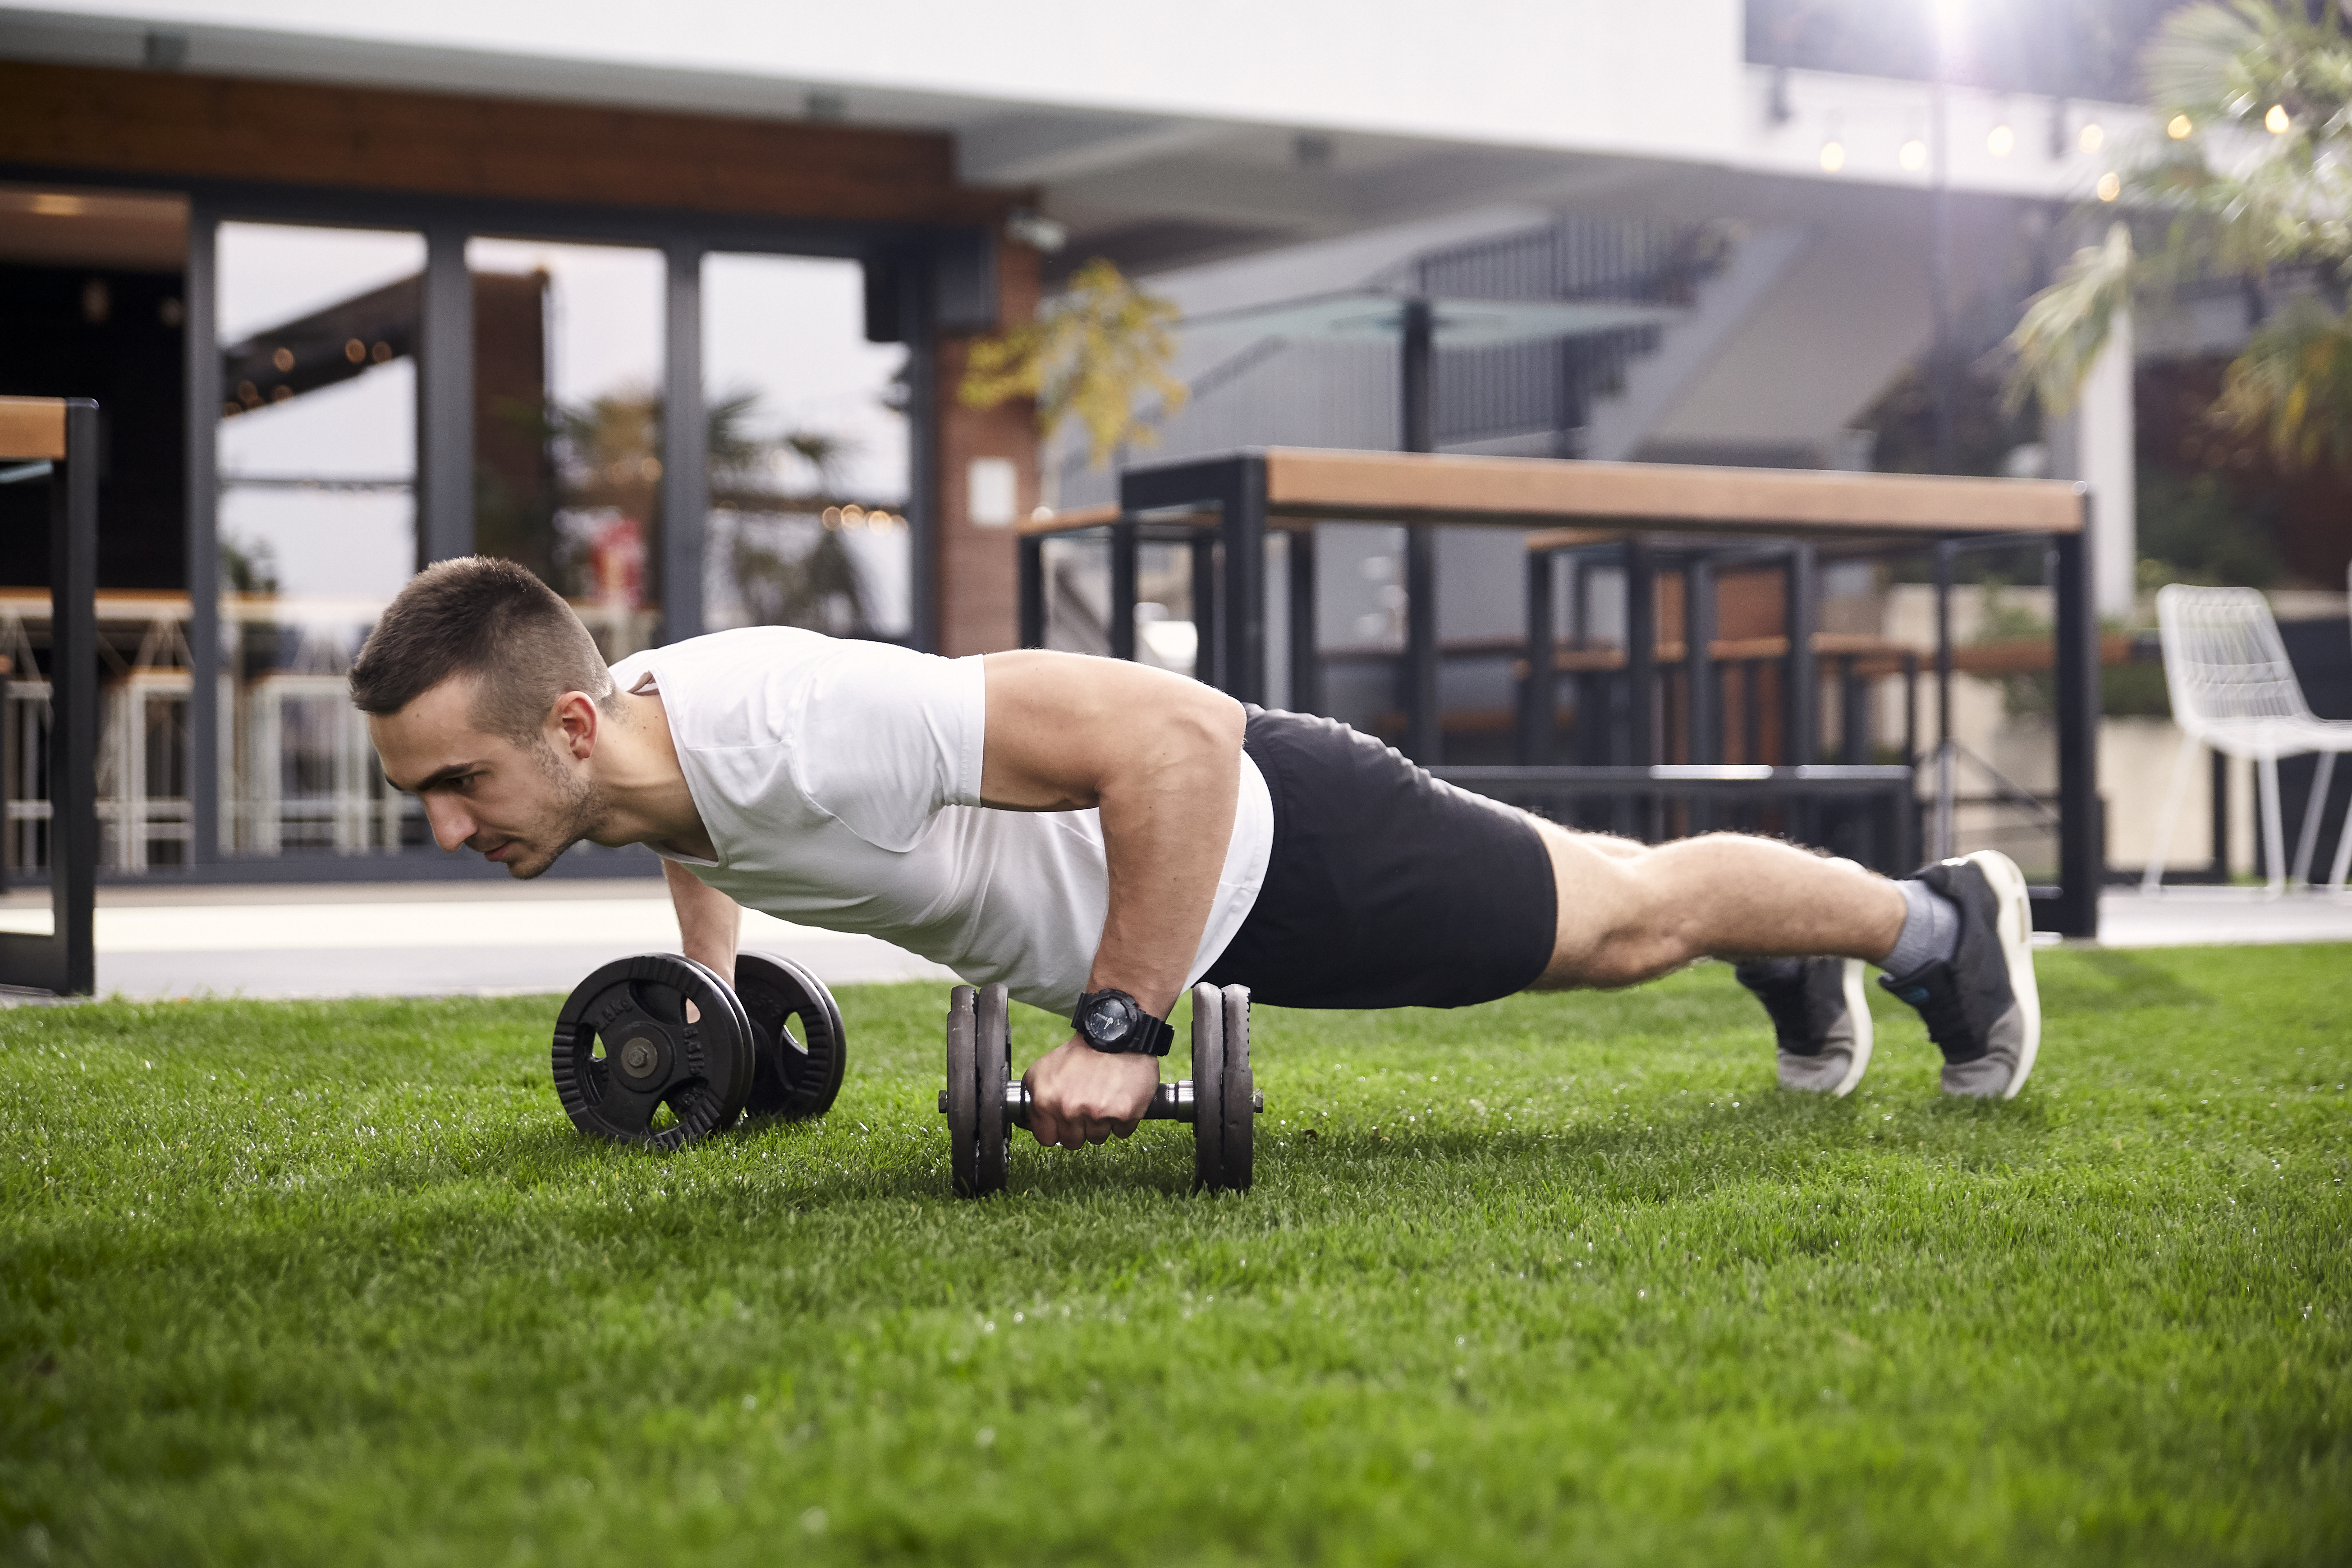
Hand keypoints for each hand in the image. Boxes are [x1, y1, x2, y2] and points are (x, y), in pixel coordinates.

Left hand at [1022, 1036, 1159, 1148]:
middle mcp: (1069, 1109)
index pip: (1046, 1138)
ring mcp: (1097, 1113)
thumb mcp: (1044, 1069)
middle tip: (1087, 1103)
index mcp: (1046, 1099)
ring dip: (1102, 1123)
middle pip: (1073, 1142)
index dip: (1056, 1129)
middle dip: (1079, 1127)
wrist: (1117, 1035)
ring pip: (1098, 1138)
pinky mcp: (1124, 1114)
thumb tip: (1030, 1122)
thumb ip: (1034, 1096)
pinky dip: (1123, 1119)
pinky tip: (1120, 1098)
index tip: (1064, 1119)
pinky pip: (1121, 1132)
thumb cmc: (1082, 1053)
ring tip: (1104, 1096)